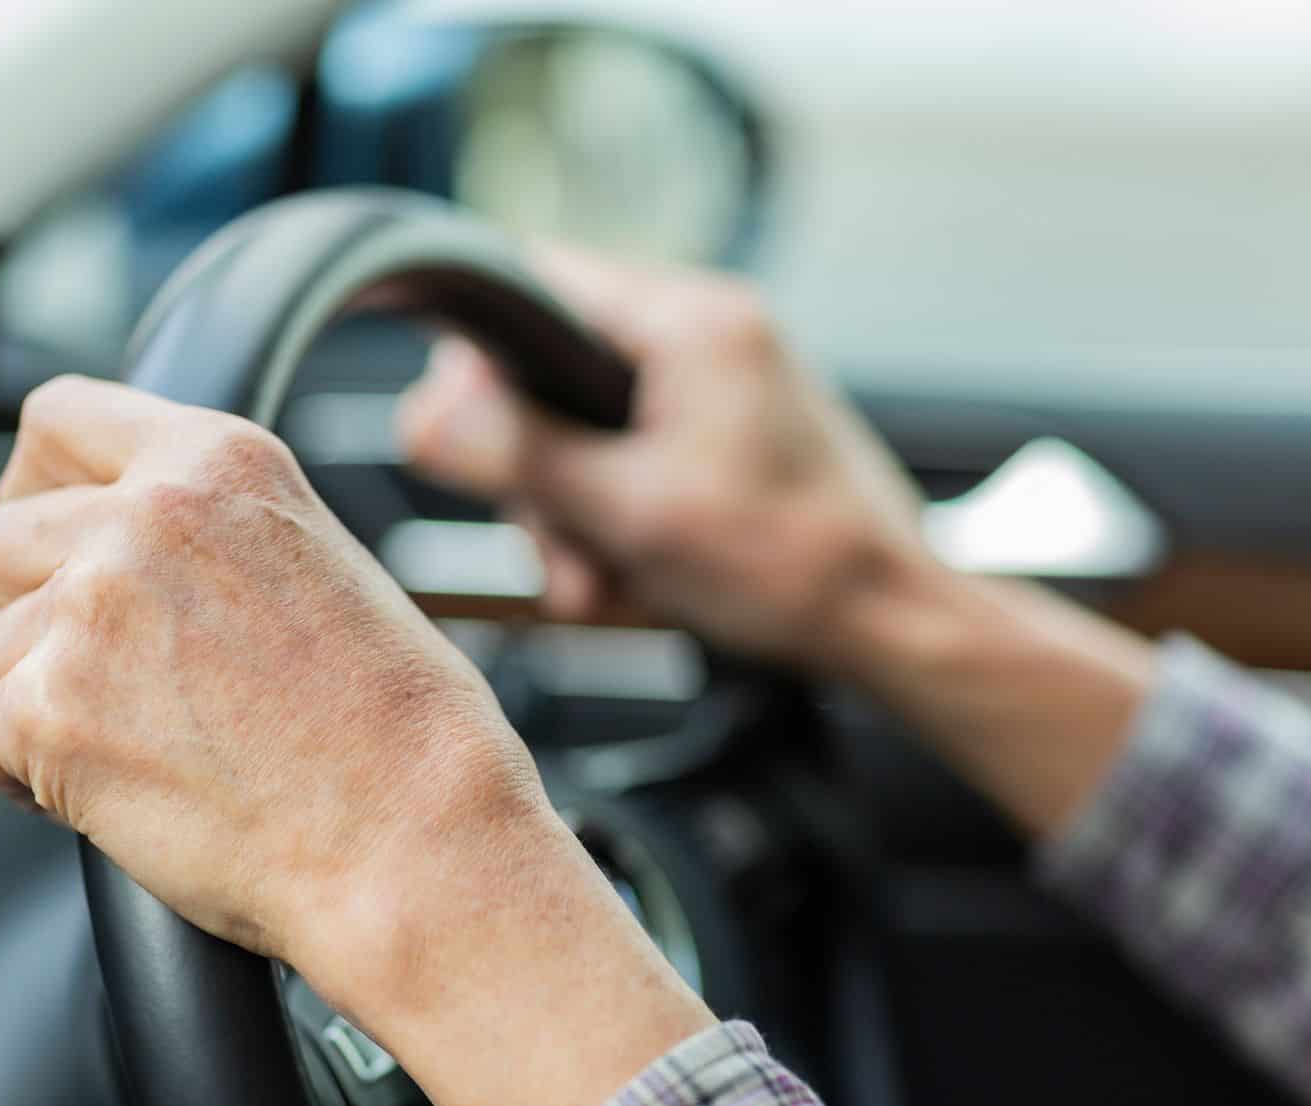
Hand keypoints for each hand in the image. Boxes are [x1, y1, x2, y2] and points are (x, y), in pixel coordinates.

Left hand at [0, 375, 556, 981]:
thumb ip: (213, 532)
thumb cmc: (398, 734)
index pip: (60, 418)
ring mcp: (90, 611)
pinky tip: (121, 796)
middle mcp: (147, 517)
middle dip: (29, 609)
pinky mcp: (51, 712)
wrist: (416, 841)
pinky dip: (30, 778)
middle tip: (104, 672)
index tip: (49, 536)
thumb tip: (122, 551)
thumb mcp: (320, 564)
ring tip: (145, 749)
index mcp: (220, 461)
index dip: (40, 485)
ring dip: (38, 701)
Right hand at [397, 248, 929, 673]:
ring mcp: (715, 387)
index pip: (534, 281)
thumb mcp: (630, 512)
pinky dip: (619, 527)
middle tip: (562, 546)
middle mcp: (704, 333)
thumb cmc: (793, 563)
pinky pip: (630, 465)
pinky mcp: (722, 437)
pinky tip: (635, 582)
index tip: (461, 430)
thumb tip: (421, 413)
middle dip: (540, 477)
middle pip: (550, 374)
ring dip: (577, 519)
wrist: (890, 619)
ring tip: (607, 585)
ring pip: (584, 433)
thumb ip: (519, 456)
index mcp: (690, 319)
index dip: (480, 356)